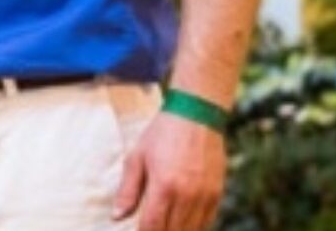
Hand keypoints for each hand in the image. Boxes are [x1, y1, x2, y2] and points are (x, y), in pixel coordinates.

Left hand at [114, 112, 228, 230]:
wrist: (197, 116)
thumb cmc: (162, 134)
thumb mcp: (137, 157)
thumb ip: (128, 190)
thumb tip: (117, 217)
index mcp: (164, 186)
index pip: (153, 225)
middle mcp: (188, 195)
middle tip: (151, 229)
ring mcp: (205, 195)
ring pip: (192, 230)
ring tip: (165, 227)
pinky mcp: (218, 193)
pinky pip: (207, 221)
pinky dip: (195, 228)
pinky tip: (183, 226)